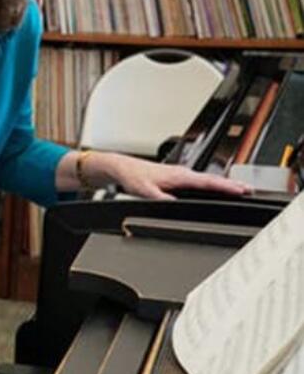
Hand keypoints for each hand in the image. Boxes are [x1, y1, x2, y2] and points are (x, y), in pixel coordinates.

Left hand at [89, 152, 249, 199]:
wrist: (123, 168)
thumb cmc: (134, 177)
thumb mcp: (146, 192)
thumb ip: (161, 199)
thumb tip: (174, 205)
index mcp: (179, 176)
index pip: (208, 182)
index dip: (225, 187)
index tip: (241, 190)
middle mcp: (183, 173)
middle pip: (213, 179)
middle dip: (232, 184)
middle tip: (250, 190)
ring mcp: (181, 175)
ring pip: (208, 179)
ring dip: (224, 184)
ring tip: (241, 189)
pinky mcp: (178, 177)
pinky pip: (200, 181)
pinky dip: (212, 184)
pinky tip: (216, 188)